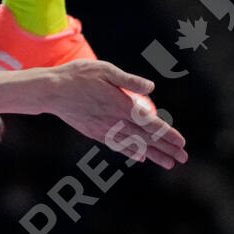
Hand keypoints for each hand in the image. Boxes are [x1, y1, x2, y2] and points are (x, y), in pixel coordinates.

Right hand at [42, 60, 186, 168]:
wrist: (50, 91)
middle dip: (166, 148)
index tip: (182, 143)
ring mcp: (104, 129)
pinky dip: (130, 152)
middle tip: (183, 158)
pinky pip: (116, 145)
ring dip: (153, 154)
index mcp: (121, 106)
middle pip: (146, 139)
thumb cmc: (78, 76)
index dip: (168, 134)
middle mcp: (115, 121)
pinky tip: (139, 156)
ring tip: (168, 163)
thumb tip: (151, 88)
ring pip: (133, 145)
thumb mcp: (105, 70)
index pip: (151, 124)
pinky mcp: (93, 132)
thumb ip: (129, 80)